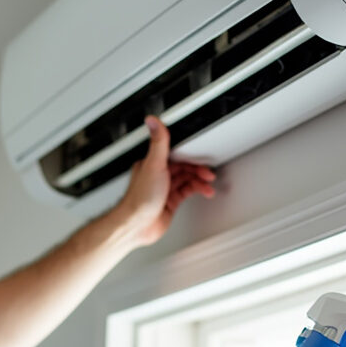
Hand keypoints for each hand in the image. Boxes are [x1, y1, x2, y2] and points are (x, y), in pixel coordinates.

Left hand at [116, 116, 215, 246]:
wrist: (137, 226)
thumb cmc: (140, 198)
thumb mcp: (153, 165)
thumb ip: (158, 142)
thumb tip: (152, 120)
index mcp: (152, 163)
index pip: (176, 154)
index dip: (191, 155)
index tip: (202, 156)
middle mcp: (158, 175)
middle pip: (184, 167)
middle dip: (198, 170)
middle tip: (208, 174)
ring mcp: (164, 189)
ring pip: (187, 180)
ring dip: (199, 181)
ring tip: (208, 186)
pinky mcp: (170, 202)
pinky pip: (187, 192)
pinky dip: (197, 191)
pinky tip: (203, 192)